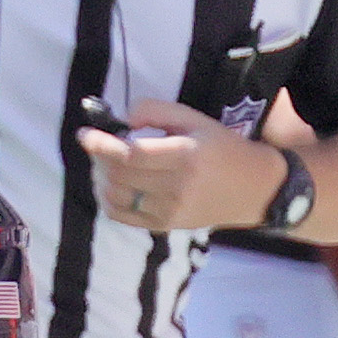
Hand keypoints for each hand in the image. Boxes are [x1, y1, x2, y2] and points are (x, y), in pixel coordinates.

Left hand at [79, 99, 281, 231]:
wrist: (253, 189)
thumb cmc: (222, 148)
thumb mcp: (195, 119)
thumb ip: (157, 111)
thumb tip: (123, 119)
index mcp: (185, 156)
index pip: (130, 154)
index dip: (101, 144)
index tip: (84, 134)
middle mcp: (176, 187)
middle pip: (119, 175)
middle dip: (100, 158)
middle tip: (100, 145)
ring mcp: (169, 211)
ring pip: (115, 196)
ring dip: (101, 178)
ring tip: (105, 164)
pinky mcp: (164, 226)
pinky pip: (121, 215)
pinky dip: (108, 199)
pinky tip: (112, 186)